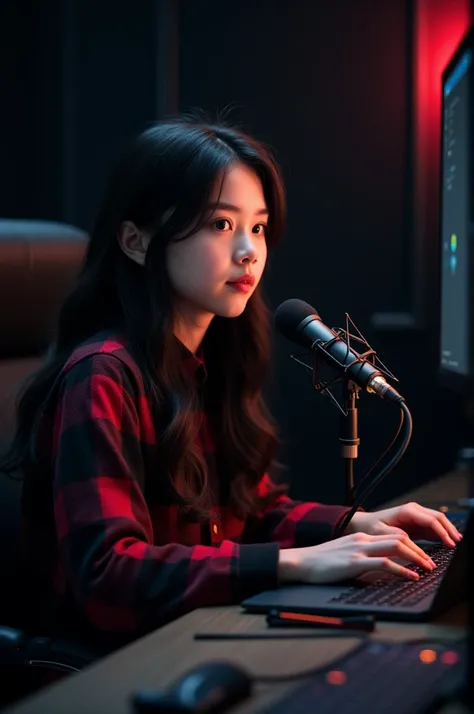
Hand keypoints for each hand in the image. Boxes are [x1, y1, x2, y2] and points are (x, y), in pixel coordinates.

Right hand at [278, 531, 436, 584]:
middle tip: (431, 563)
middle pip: (399, 538)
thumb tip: (379, 567)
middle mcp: (362, 539)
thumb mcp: (344, 554)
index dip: (412, 544)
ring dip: (416, 558)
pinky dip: (402, 570)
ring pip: (396, 547)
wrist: (300, 562)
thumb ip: (362, 556)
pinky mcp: (354, 562)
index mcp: (360, 536)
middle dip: (419, 550)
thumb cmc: (320, 562)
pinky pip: (384, 563)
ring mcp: (359, 549)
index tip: (422, 555)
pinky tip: (411, 576)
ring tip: (427, 569)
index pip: (393, 535)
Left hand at [345, 502, 462, 546]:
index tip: (450, 544)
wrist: (366, 524)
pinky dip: (442, 534)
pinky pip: (434, 527)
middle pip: (439, 518)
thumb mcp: (381, 533)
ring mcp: (417, 516)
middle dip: (450, 530)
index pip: (431, 520)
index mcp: (407, 511)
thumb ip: (397, 537)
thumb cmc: (371, 527)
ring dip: (448, 531)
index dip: (443, 532)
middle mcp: (414, 511)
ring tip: (456, 543)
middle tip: (457, 544)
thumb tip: (412, 543)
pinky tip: (448, 543)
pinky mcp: (417, 524)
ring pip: (439, 521)